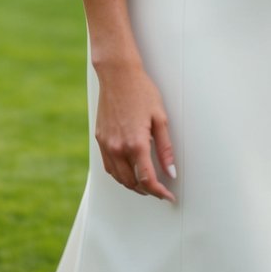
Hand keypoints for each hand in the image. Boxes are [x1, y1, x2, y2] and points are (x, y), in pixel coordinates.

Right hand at [95, 59, 176, 201]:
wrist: (118, 75)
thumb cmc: (142, 92)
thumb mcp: (160, 118)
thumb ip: (166, 149)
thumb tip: (171, 172)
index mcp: (136, 143)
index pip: (148, 180)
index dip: (160, 192)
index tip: (169, 196)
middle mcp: (118, 147)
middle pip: (132, 182)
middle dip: (148, 190)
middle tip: (160, 190)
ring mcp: (106, 145)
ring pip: (119, 178)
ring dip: (133, 185)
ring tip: (146, 184)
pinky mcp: (99, 139)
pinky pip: (109, 167)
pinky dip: (119, 175)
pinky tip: (129, 171)